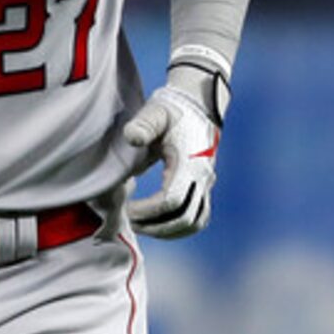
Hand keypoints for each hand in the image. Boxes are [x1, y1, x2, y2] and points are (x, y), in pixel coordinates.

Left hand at [122, 56, 228, 238]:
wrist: (197, 103)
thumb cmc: (172, 108)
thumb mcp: (155, 112)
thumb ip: (143, 124)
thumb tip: (132, 137)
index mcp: (190, 163)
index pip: (171, 200)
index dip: (147, 210)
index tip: (127, 206)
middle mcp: (203, 177)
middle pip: (184, 218)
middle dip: (155, 226)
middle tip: (129, 221)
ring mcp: (206, 183)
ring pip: (194, 222)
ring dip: (167, 230)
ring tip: (141, 225)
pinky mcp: (204, 187)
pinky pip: (197, 217)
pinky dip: (178, 226)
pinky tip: (156, 223)